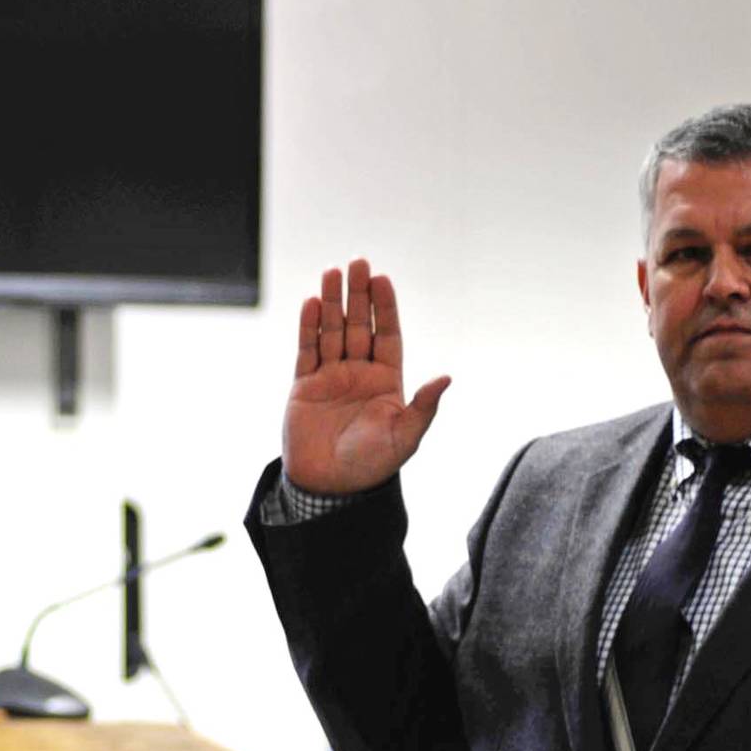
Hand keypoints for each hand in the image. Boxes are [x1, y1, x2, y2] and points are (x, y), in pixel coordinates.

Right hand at [281, 257, 449, 493]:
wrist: (330, 488)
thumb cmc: (372, 465)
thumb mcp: (405, 437)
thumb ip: (424, 407)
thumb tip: (446, 377)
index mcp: (387, 381)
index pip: (387, 335)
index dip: (385, 307)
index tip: (382, 279)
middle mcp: (359, 372)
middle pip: (359, 325)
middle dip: (358, 294)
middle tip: (357, 263)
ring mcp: (331, 377)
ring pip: (331, 331)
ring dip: (331, 302)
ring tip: (331, 273)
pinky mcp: (305, 386)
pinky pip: (306, 351)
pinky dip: (308, 328)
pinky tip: (310, 304)